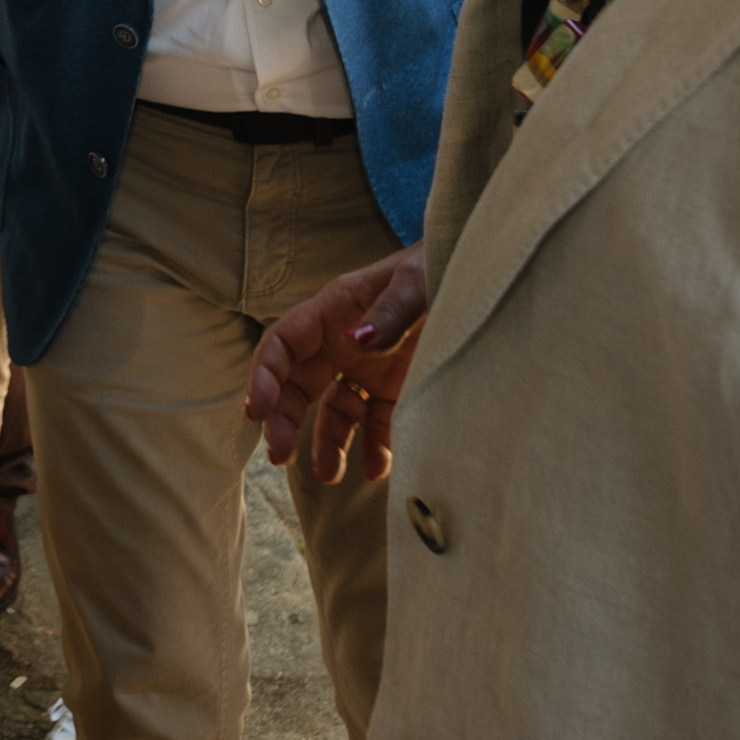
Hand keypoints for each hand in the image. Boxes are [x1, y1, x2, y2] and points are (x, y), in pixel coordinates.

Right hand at [245, 243, 429, 484]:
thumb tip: (356, 342)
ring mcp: (369, 370)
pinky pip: (377, 424)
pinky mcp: (397, 390)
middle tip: (279, 454)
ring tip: (328, 474)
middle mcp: (343, 343)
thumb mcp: (417, 281)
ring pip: (334, 411)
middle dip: (283, 419)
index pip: (283, 344)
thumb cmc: (442, 264)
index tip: (258, 410)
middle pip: (298, 384)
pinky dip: (374, 449)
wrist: (482, 280)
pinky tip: (377, 468)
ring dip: (326, 443)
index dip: (265, 375)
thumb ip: (389, 312)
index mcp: (336, 311)